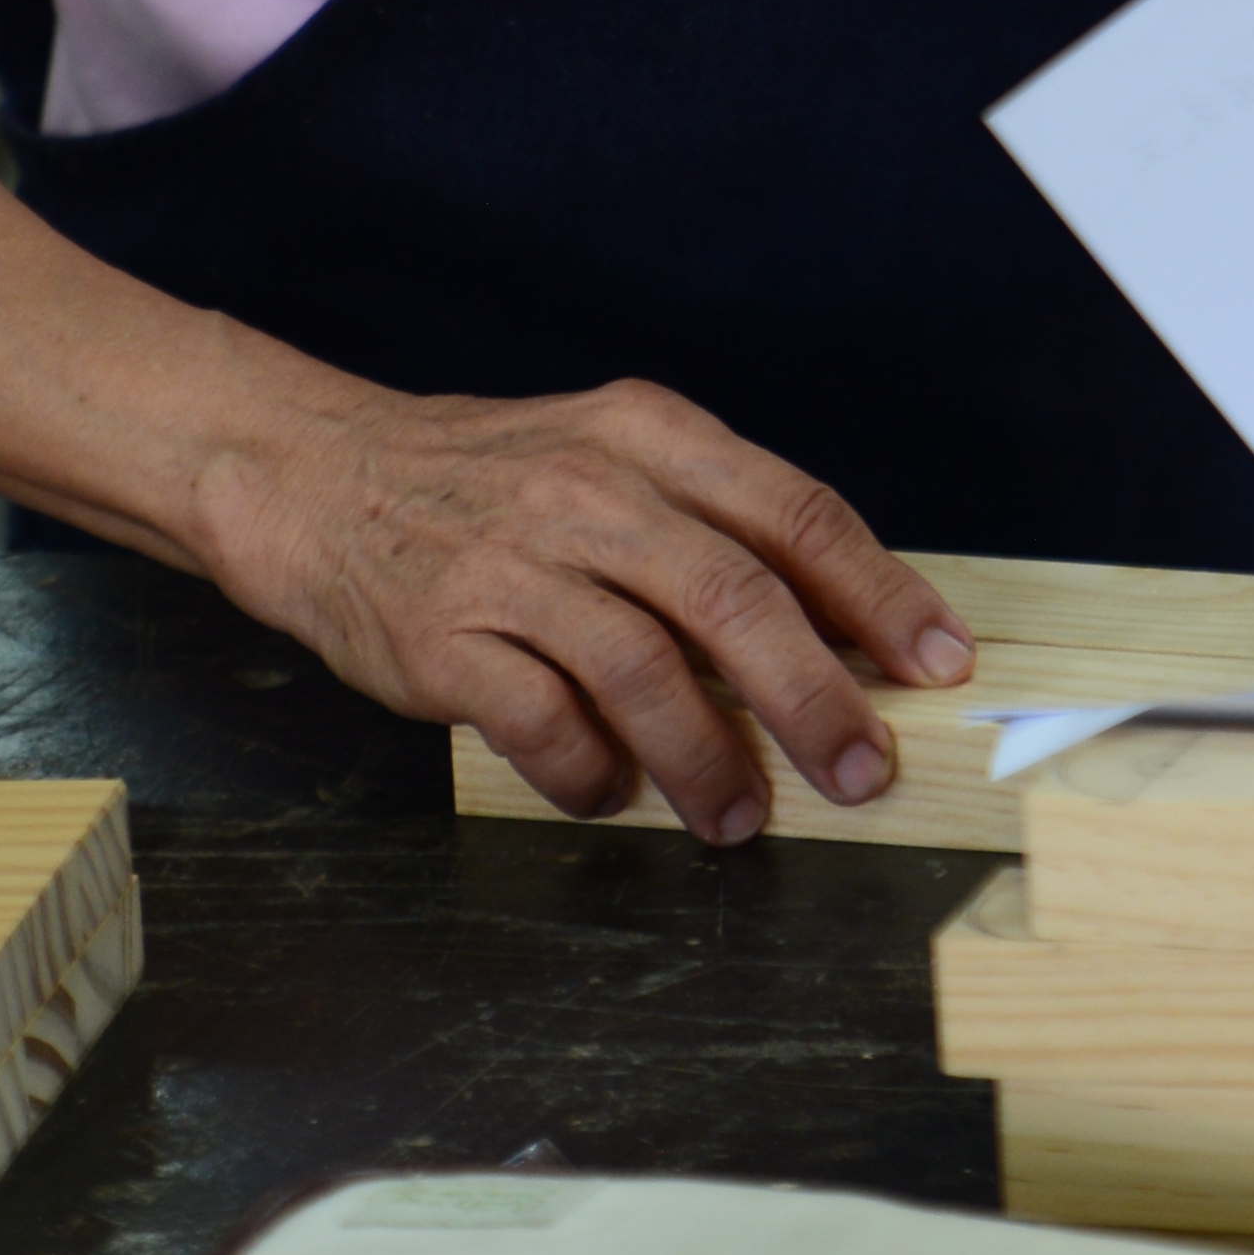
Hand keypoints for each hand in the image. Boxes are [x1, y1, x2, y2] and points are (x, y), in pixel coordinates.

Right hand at [201, 378, 972, 840]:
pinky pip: (541, 721)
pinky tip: (610, 794)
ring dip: (708, 759)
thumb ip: (715, 525)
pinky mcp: (444, 638)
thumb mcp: (612, 458)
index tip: (937, 662)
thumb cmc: (490, 482)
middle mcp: (591, 492)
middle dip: (815, 698)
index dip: (878, 595)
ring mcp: (514, 565)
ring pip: (645, 670)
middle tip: (861, 769)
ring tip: (739, 817)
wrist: (316, 475)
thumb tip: (845, 629)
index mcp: (652, 437)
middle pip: (735, 598)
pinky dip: (588, 772)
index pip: (796, 515)